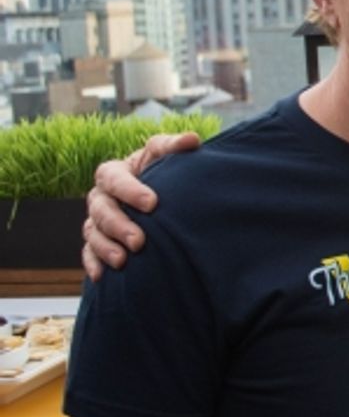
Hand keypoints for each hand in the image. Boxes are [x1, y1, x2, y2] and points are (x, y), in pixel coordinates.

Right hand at [81, 132, 202, 279]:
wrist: (158, 197)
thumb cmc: (161, 171)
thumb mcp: (165, 156)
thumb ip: (174, 147)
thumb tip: (193, 139)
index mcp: (114, 173)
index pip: (115, 178)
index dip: (130, 191)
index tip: (153, 204)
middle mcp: (100, 196)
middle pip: (101, 210)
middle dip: (119, 226)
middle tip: (139, 241)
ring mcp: (96, 220)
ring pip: (92, 233)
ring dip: (105, 248)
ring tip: (123, 261)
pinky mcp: (97, 241)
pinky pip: (88, 253)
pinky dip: (92, 264)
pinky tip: (102, 277)